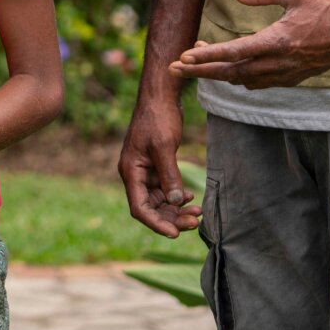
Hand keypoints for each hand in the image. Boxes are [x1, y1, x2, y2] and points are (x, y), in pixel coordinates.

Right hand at [119, 93, 199, 237]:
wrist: (160, 96)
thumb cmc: (158, 118)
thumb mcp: (164, 147)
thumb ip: (169, 176)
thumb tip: (174, 202)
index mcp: (130, 171)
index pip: (139, 208)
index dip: (156, 223)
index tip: (175, 233)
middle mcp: (135, 174)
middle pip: (151, 208)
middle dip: (172, 218)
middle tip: (195, 222)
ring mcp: (146, 171)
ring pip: (160, 201)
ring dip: (177, 209)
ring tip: (198, 212)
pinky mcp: (156, 166)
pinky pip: (165, 190)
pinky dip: (177, 196)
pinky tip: (191, 197)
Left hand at [170, 0, 329, 88]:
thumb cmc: (323, 9)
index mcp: (278, 41)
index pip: (235, 52)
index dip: (208, 56)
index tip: (185, 56)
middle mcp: (279, 62)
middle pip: (231, 72)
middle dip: (200, 71)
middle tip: (173, 69)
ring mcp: (284, 74)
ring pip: (241, 80)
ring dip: (216, 72)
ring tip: (194, 61)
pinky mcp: (290, 79)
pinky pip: (256, 83)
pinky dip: (237, 77)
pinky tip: (227, 69)